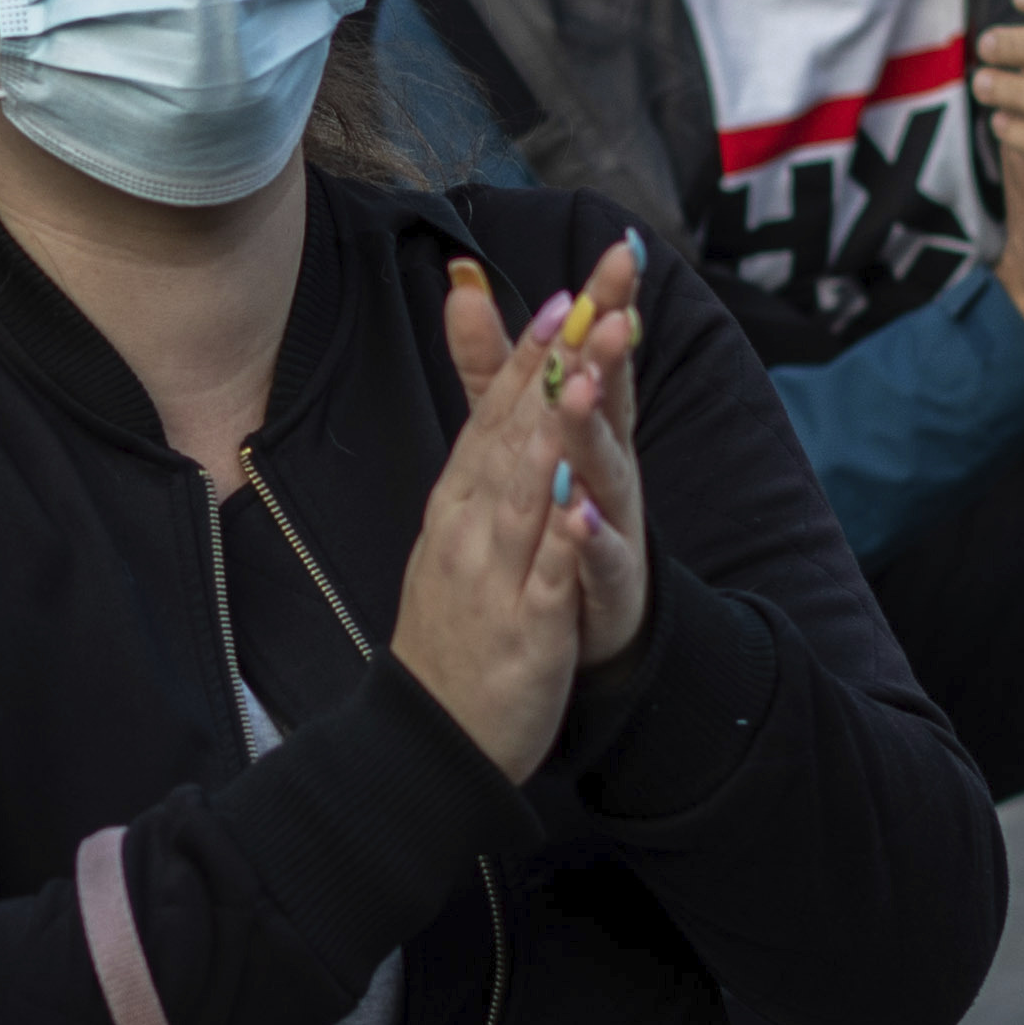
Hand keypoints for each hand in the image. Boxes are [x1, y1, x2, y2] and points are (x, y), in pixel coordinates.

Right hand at [389, 254, 621, 776]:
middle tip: (593, 300)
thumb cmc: (456, 616)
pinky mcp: (524, 632)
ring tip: (583, 376)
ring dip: (555, 433)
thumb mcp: (460, 522)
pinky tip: (584, 507)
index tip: (566, 292)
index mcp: (460, 497)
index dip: (533, 351)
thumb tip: (479, 402)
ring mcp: (494, 576)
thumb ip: (481, 446)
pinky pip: (546, 579)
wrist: (431, 733)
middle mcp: (470, 525)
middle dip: (557, 364)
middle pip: (515, 431)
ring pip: (525, 493)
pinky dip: (564, 542)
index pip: (498, 409)